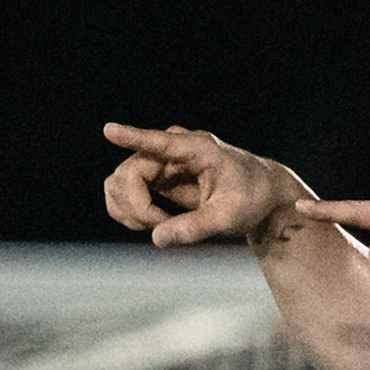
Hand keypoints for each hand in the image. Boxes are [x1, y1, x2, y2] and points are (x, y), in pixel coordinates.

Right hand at [102, 122, 306, 246]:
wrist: (260, 194)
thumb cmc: (251, 198)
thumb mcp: (229, 216)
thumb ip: (195, 227)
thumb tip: (157, 239)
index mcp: (197, 149)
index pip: (158, 142)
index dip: (131, 137)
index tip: (109, 130)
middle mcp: (173, 149)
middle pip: (129, 173)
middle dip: (138, 207)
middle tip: (163, 227)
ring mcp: (161, 161)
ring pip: (120, 182)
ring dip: (130, 210)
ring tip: (160, 226)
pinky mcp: (155, 176)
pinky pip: (124, 190)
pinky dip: (129, 211)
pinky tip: (150, 223)